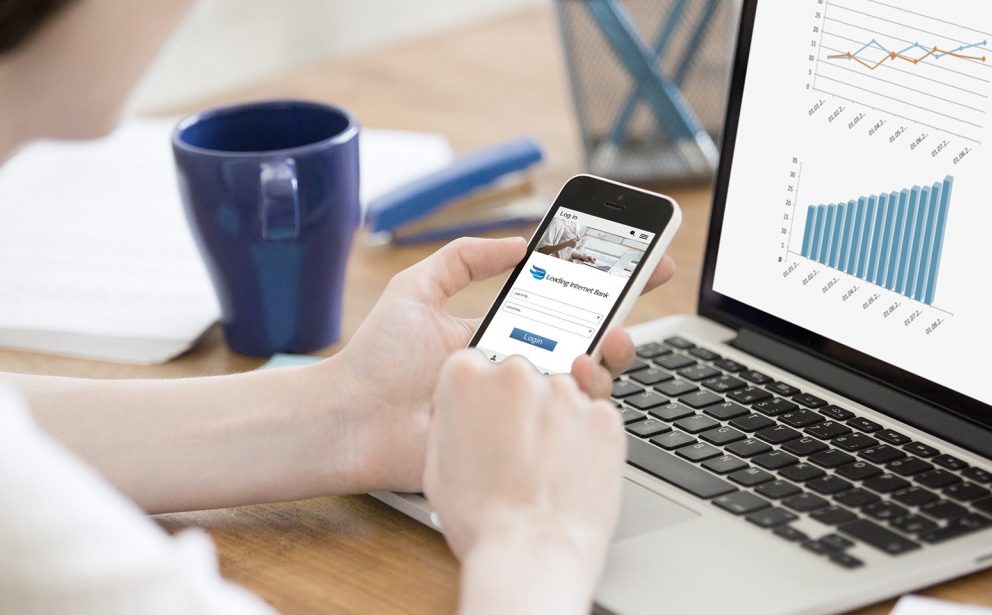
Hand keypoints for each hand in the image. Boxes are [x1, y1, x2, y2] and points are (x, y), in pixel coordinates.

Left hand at [331, 237, 672, 491]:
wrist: (350, 421)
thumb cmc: (376, 359)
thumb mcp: (415, 290)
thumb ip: (462, 259)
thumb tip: (520, 243)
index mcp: (499, 333)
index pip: (562, 305)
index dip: (601, 284)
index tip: (638, 260)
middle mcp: (516, 367)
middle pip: (586, 341)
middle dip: (622, 314)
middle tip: (641, 290)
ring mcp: (519, 404)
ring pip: (584, 381)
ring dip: (610, 354)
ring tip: (613, 336)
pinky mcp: (515, 438)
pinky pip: (561, 420)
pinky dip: (583, 397)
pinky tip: (583, 375)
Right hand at [424, 350, 625, 613]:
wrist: (532, 552)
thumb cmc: (480, 519)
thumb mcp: (436, 464)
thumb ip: (451, 421)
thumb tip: (463, 410)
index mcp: (466, 377)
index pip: (473, 366)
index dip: (479, 398)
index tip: (485, 419)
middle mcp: (517, 373)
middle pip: (519, 377)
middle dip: (518, 406)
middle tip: (515, 450)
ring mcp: (566, 392)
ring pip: (560, 395)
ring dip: (554, 421)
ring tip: (543, 468)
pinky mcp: (604, 415)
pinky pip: (593, 417)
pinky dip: (586, 438)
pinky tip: (569, 471)